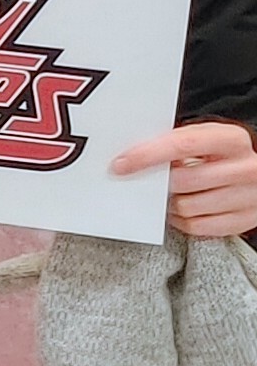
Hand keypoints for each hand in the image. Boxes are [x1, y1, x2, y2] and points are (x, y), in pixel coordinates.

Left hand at [113, 120, 256, 241]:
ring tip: (169, 194)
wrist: (256, 175)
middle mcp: (246, 168)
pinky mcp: (244, 221)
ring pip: (187, 207)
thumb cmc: (220, 155)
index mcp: (231, 140)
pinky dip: (181, 220)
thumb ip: (173, 143)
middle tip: (148, 182)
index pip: (182, 145)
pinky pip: (198, 227)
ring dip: (168, 204)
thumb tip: (131, 157)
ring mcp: (248, 196)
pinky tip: (179, 210)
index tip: (122, 164)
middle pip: (183, 180)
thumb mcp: (203, 138)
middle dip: (158, 183)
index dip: (147, 155)